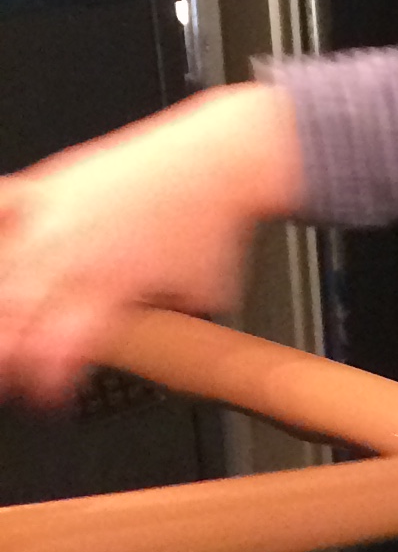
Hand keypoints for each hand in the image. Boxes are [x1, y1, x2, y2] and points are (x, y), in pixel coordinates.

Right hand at [0, 83, 304, 408]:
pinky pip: (4, 199)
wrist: (220, 159)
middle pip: (20, 312)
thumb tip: (169, 337)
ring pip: (3, 265)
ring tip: (1, 320)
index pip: (63, 346)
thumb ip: (169, 321)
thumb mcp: (201, 294)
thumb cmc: (215, 221)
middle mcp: (78, 255)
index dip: (48, 377)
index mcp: (111, 290)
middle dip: (8, 347)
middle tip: (8, 368)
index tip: (45, 392)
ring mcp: (58, 216)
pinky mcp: (54, 181)